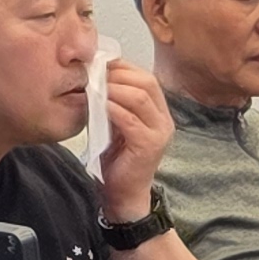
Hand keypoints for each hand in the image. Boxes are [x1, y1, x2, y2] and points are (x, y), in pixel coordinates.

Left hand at [97, 57, 172, 219]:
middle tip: (94, 74)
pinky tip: (98, 106)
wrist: (123, 195)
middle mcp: (164, 119)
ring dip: (114, 89)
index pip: (146, 78)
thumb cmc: (117, 161)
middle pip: (147, 82)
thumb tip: (96, 78)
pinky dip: (112, 109)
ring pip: (140, 97)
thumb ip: (113, 104)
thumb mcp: (115, 125)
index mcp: (158, 111)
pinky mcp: (149, 145)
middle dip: (118, 74)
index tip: (99, 64)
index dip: (123, 67)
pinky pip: (130, 119)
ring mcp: (159, 132)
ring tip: (94, 88)